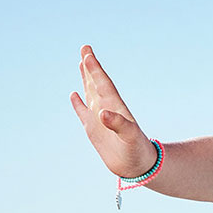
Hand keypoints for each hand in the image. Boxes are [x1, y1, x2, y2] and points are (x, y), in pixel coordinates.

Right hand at [70, 45, 158, 177]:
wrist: (138, 165)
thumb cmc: (137, 151)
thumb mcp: (130, 138)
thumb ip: (119, 124)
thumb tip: (102, 113)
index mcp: (116, 107)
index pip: (104, 84)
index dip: (96, 70)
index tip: (88, 55)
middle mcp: (107, 109)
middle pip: (97, 82)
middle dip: (90, 66)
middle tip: (85, 47)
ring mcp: (99, 118)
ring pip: (90, 93)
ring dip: (86, 78)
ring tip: (81, 61)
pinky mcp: (94, 130)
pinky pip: (83, 112)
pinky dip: (78, 103)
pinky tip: (74, 94)